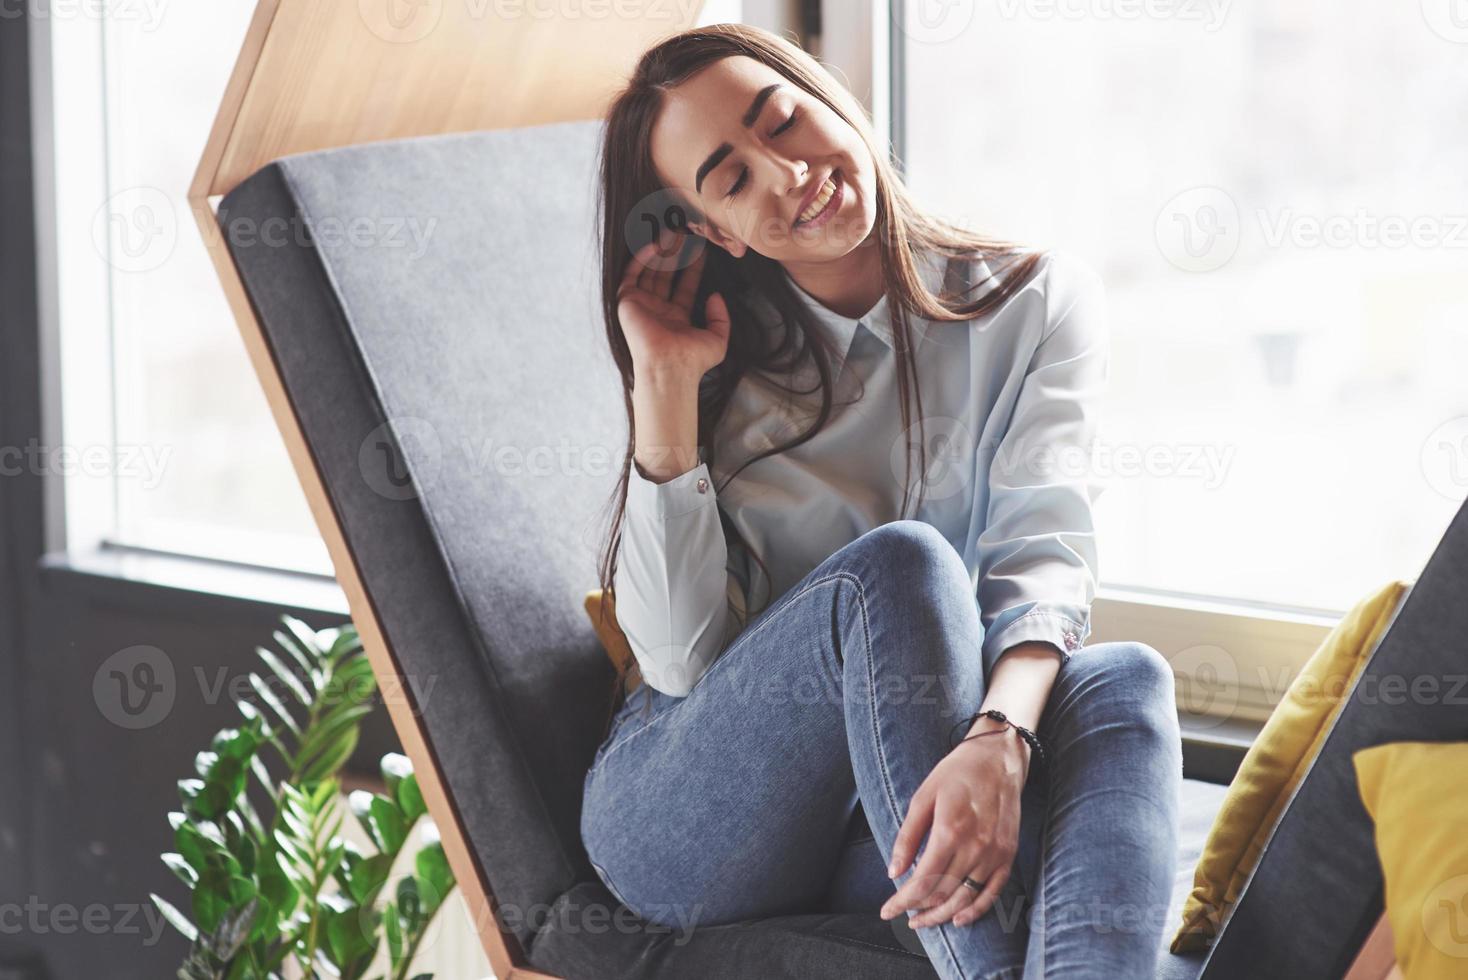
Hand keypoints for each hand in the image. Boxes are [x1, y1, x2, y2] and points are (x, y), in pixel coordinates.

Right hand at [617, 227, 730, 382]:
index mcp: (676, 318)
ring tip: (673, 233)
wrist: (671, 366)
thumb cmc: (693, 359)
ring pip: (650, 271)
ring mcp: (642, 305)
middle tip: (685, 235)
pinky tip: (656, 245)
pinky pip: (632, 274)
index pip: (685, 287)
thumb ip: (720, 317)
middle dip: (676, 255)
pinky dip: (642, 258)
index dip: (693, 268)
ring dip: (660, 251)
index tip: (702, 251)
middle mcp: (658, 310)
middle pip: (667, 275)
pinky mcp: (627, 301)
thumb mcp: (717, 338)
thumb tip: (716, 296)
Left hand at [880, 720, 1029, 928]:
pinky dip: (976, 910)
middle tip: (902, 916)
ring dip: (942, 915)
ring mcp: (995, 854)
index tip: (886, 911)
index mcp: (950, 831)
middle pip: (943, 894)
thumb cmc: (956, 773)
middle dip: (918, 911)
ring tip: (923, 921)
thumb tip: (893, 872)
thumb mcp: (923, 797)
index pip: (922, 881)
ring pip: (966, 898)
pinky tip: (959, 919)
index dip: (902, 902)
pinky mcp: (1008, 855)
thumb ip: (908, 837)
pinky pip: (993, 892)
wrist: (999, 758)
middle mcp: (975, 847)